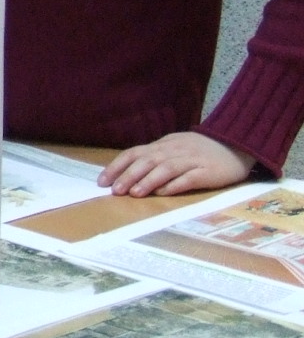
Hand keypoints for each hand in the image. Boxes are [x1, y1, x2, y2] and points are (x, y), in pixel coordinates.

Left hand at [99, 131, 254, 196]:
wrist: (235, 144)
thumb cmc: (200, 149)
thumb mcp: (174, 147)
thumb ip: (155, 158)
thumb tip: (129, 173)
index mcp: (163, 145)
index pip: (134, 153)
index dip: (117, 166)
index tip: (102, 181)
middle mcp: (174, 150)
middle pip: (147, 161)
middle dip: (128, 175)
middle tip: (115, 190)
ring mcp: (191, 160)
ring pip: (165, 169)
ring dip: (148, 181)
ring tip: (134, 193)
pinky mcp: (208, 171)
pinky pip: (189, 177)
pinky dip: (175, 185)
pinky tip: (163, 193)